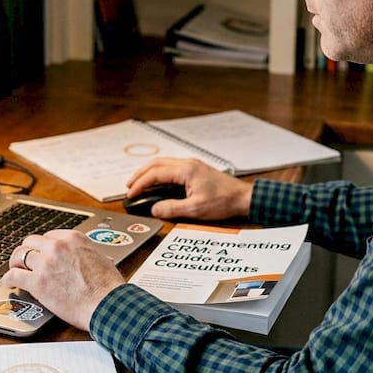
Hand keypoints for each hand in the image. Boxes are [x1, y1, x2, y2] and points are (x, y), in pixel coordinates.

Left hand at [2, 229, 126, 330]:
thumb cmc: (108, 288)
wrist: (107, 304)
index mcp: (74, 239)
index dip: (42, 247)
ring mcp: (46, 263)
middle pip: (31, 242)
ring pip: (20, 255)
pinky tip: (9, 282)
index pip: (49, 236)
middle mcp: (57, 247)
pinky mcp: (38, 282)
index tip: (40, 254)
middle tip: (25, 261)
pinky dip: (8, 279)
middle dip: (28, 252)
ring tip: (15, 270)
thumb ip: (82, 254)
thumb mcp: (99, 258)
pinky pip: (14, 275)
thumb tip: (76, 260)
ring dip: (16, 263)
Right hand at [125, 157, 252, 220]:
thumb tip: (154, 209)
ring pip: (163, 163)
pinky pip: (172, 167)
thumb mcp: (195, 209)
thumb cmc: (223, 202)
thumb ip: (172, 208)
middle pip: (156, 163)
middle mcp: (187, 163)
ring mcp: (193, 165)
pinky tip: (158, 182)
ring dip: (149, 172)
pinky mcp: (196, 169)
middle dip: (140, 174)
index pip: (155, 174)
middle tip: (129, 186)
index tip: (130, 193)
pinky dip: (160, 173)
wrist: (243, 197)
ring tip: (139, 184)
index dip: (140, 183)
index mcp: (185, 170)